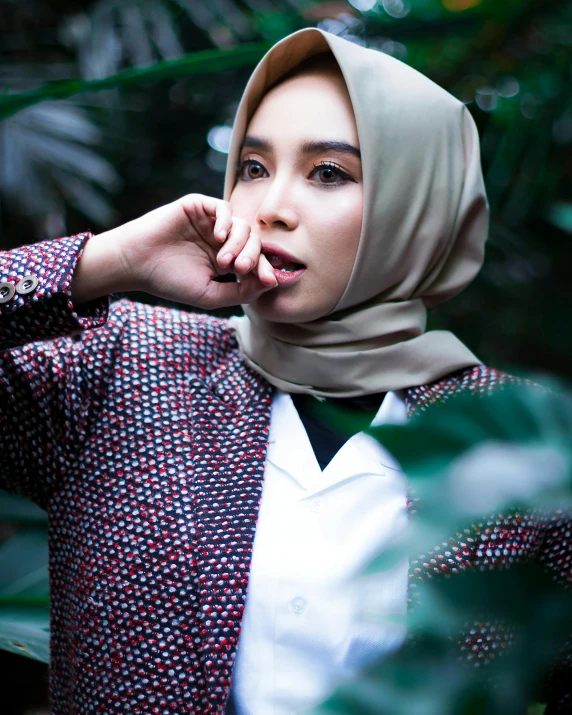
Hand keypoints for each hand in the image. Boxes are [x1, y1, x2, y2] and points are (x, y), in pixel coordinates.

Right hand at [83, 194, 277, 309]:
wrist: (136, 264)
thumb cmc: (169, 282)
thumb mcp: (210, 295)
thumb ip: (240, 292)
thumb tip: (271, 283)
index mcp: (226, 261)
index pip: (255, 261)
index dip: (266, 269)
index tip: (271, 280)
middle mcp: (221, 240)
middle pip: (254, 242)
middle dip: (254, 256)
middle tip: (241, 269)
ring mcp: (210, 222)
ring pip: (242, 226)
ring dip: (240, 243)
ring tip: (224, 261)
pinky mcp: (198, 206)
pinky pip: (223, 208)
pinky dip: (227, 221)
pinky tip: (219, 237)